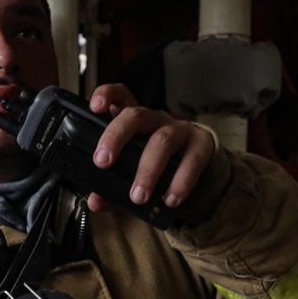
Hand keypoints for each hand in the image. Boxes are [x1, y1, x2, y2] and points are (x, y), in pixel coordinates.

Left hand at [87, 83, 214, 212]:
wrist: (199, 165)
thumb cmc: (158, 163)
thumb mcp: (133, 170)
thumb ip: (111, 187)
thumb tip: (96, 203)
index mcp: (135, 121)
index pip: (121, 96)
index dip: (107, 95)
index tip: (95, 108)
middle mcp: (156, 119)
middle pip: (135, 116)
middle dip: (116, 136)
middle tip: (102, 162)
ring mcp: (180, 129)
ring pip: (162, 140)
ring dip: (147, 170)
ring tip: (138, 196)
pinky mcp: (202, 145)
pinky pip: (191, 161)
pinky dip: (180, 182)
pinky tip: (170, 199)